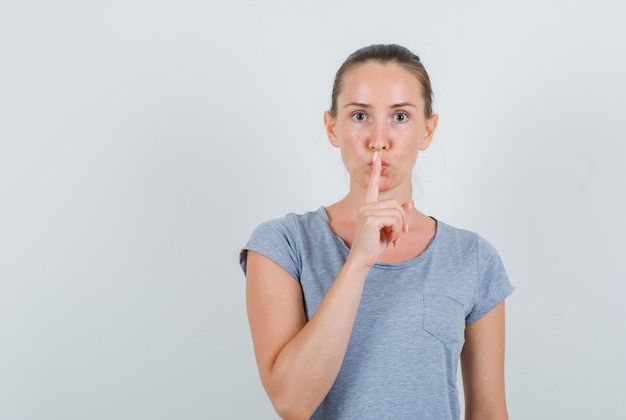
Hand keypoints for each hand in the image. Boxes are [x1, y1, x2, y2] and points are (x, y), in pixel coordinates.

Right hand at [348, 151, 413, 267]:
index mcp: (368, 207)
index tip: (376, 157)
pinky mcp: (370, 219)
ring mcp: (366, 211)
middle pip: (395, 204)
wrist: (362, 260)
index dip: (376, 172)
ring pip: (397, 211)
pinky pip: (394, 219)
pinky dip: (398, 230)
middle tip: (400, 235)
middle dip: (402, 220)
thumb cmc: (373, 246)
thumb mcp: (390, 229)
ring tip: (395, 238)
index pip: (373, 186)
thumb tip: (411, 202)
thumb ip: (399, 215)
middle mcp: (365, 206)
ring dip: (401, 227)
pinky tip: (392, 239)